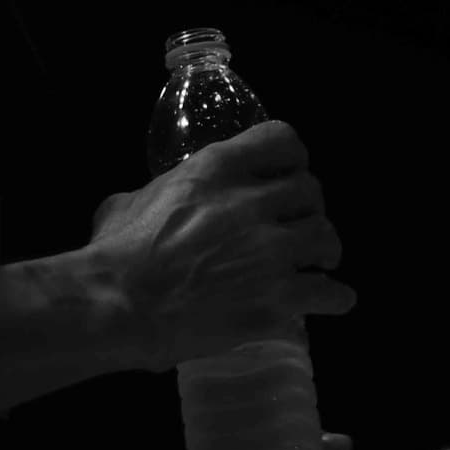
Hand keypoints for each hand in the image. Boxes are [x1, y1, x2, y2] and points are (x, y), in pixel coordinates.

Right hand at [86, 121, 353, 371]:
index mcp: (217, 169)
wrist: (116, 309)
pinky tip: (332, 300)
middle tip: (299, 226)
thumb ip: (158, 191)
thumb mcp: (130, 202)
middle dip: (308, 208)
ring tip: (319, 263)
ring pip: (326, 236)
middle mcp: (251, 203)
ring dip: (325, 250)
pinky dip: (335, 297)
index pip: (283, 140)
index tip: (288, 174)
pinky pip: (330, 291)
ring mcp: (269, 251)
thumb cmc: (114, 257)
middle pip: (310, 190)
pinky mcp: (277, 298)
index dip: (291, 159)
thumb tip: (158, 196)